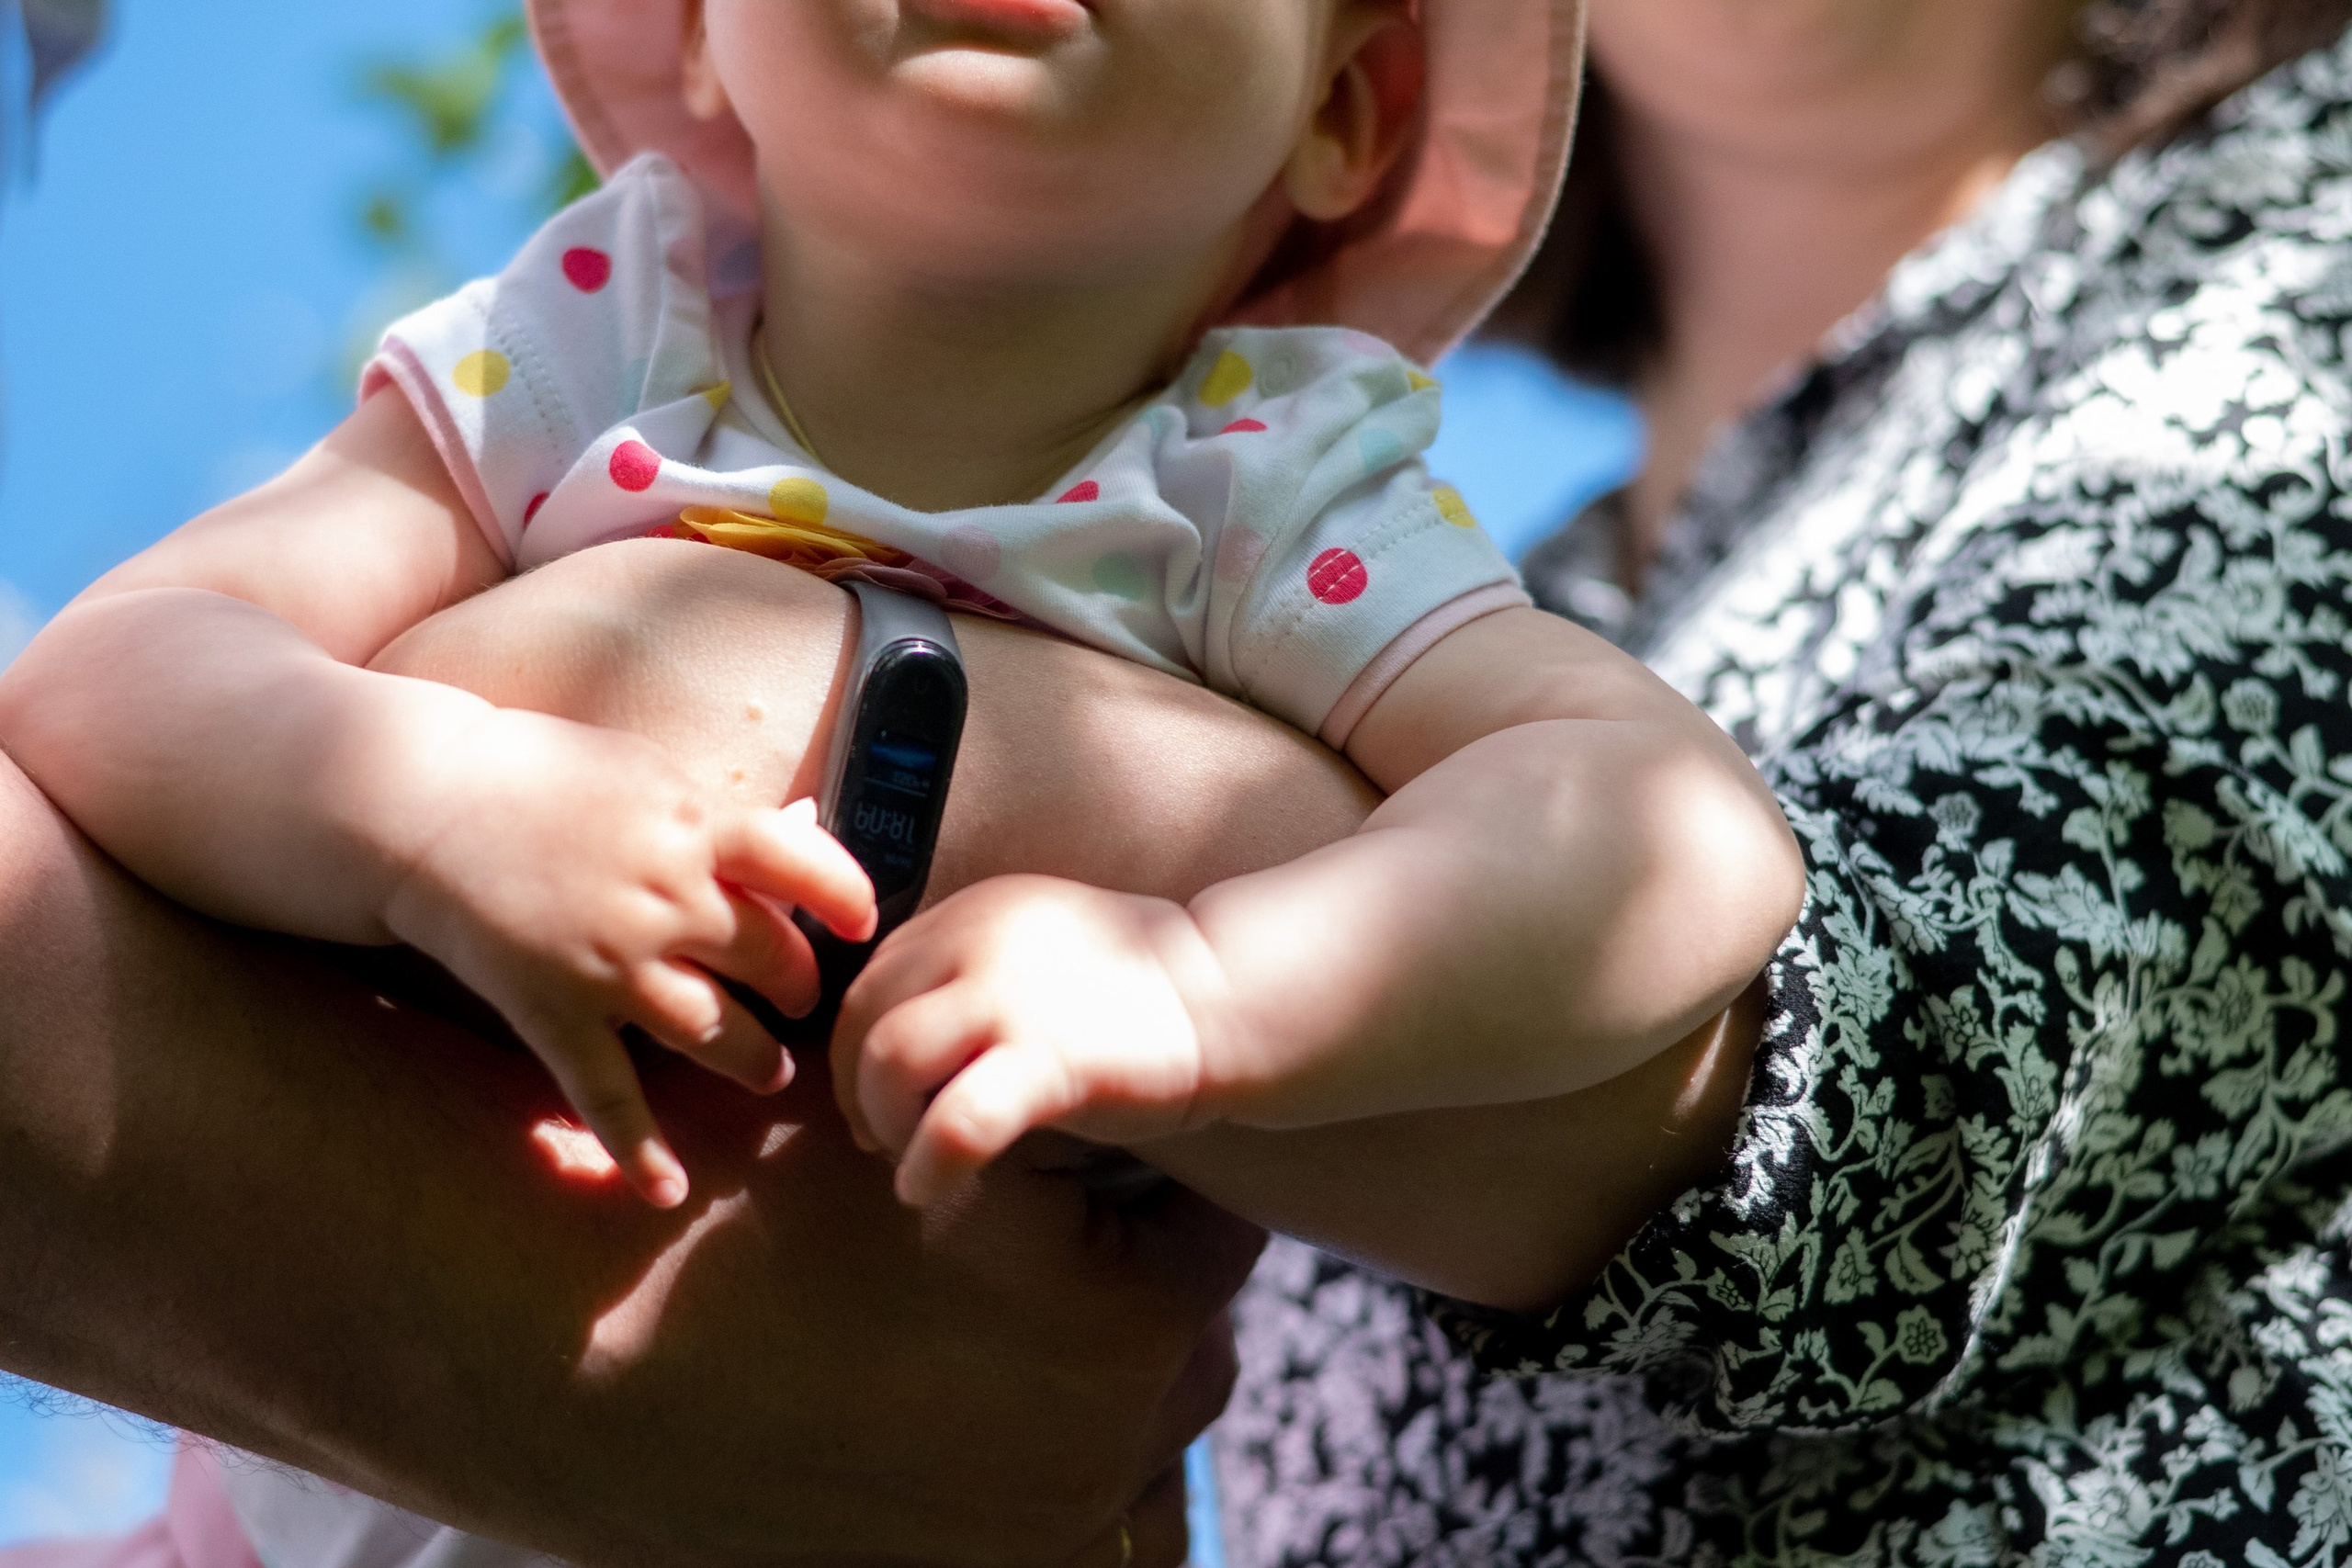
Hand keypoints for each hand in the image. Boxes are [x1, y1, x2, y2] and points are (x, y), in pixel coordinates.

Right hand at [383, 706, 875, 1205]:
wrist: (422, 805)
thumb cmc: (544, 775)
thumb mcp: (649, 773)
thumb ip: (722, 819)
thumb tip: (808, 830)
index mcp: (697, 827)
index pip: (806, 868)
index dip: (848, 900)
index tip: (862, 925)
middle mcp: (666, 901)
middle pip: (769, 962)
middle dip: (796, 989)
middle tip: (798, 1000)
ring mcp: (611, 966)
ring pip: (715, 1033)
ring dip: (752, 1061)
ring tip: (767, 1071)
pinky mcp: (555, 1013)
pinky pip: (609, 1095)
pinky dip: (641, 1151)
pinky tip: (668, 1191)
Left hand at [834, 875, 1231, 1205]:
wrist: (1230, 996)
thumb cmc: (1133, 989)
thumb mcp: (1035, 948)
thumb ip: (968, 969)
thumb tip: (896, 1038)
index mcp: (973, 911)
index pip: (872, 976)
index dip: (855, 1044)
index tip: (875, 1094)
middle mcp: (979, 939)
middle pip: (862, 1016)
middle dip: (855, 1087)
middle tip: (880, 1136)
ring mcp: (1011, 997)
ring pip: (889, 1060)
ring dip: (883, 1120)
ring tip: (908, 1158)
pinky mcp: (1049, 1059)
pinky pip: (955, 1121)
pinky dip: (927, 1163)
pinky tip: (928, 1187)